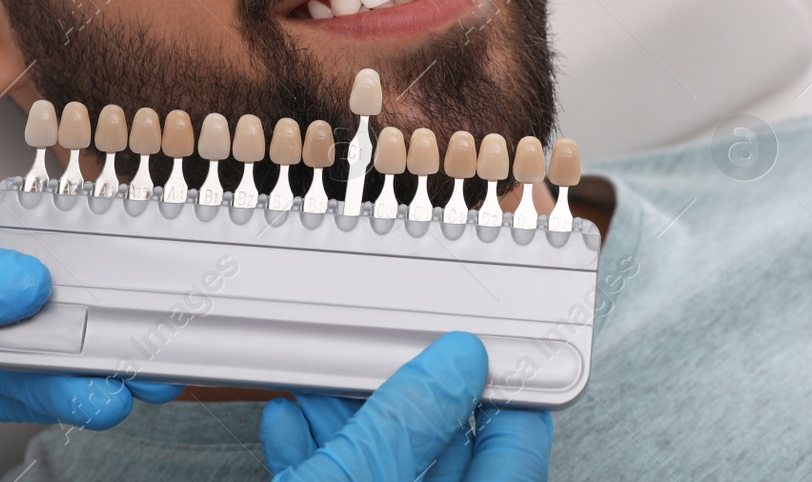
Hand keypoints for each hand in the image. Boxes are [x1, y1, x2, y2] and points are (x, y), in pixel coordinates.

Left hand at [0, 173, 180, 480]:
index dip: (69, 244)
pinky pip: (4, 395)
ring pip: (28, 346)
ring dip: (82, 361)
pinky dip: (51, 399)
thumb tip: (15, 277)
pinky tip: (87, 396)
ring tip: (131, 373)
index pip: (8, 225)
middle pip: (31, 288)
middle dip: (93, 307)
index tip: (120, 261)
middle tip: (149, 323)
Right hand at [260, 332, 551, 480]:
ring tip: (321, 378)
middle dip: (405, 392)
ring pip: (389, 465)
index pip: (519, 447)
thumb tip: (456, 361)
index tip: (477, 343)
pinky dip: (319, 456)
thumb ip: (406, 424)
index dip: (501, 383)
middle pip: (445, 448)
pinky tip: (292, 422)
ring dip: (351, 418)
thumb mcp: (351, 481)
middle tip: (385, 348)